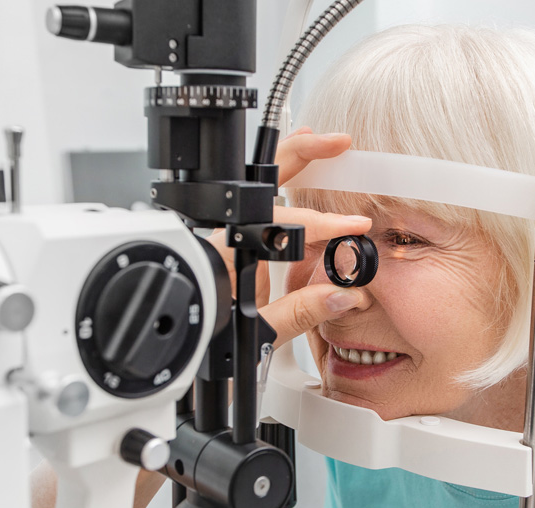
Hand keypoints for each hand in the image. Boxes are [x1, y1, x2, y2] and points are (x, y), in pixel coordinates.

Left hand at [208, 128, 371, 347]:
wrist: (182, 338)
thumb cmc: (209, 334)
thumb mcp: (259, 332)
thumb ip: (301, 313)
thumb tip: (343, 294)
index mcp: (230, 252)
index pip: (285, 226)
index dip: (324, 224)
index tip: (352, 226)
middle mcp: (228, 236)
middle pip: (264, 182)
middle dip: (302, 155)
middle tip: (335, 143)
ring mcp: (232, 236)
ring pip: (262, 188)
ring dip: (294, 163)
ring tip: (323, 146)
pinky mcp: (238, 244)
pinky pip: (265, 207)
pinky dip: (288, 186)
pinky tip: (306, 177)